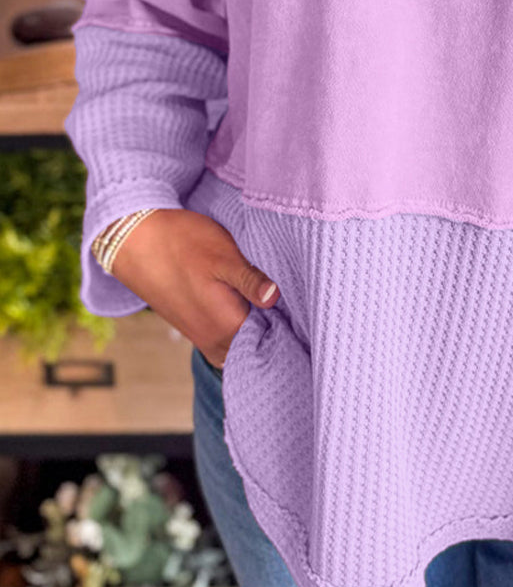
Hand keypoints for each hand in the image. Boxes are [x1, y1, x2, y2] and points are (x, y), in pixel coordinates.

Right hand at [107, 209, 280, 369]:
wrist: (134, 241)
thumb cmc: (182, 244)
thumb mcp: (224, 256)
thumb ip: (251, 281)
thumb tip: (276, 297)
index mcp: (230, 327)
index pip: (277, 338)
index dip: (293, 324)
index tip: (304, 309)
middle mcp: (217, 342)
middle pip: (261, 346)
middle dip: (278, 331)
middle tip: (294, 306)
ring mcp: (204, 339)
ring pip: (243, 345)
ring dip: (257, 330)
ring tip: (270, 305)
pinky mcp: (194, 330)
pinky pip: (227, 341)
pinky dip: (240, 330)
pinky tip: (247, 307)